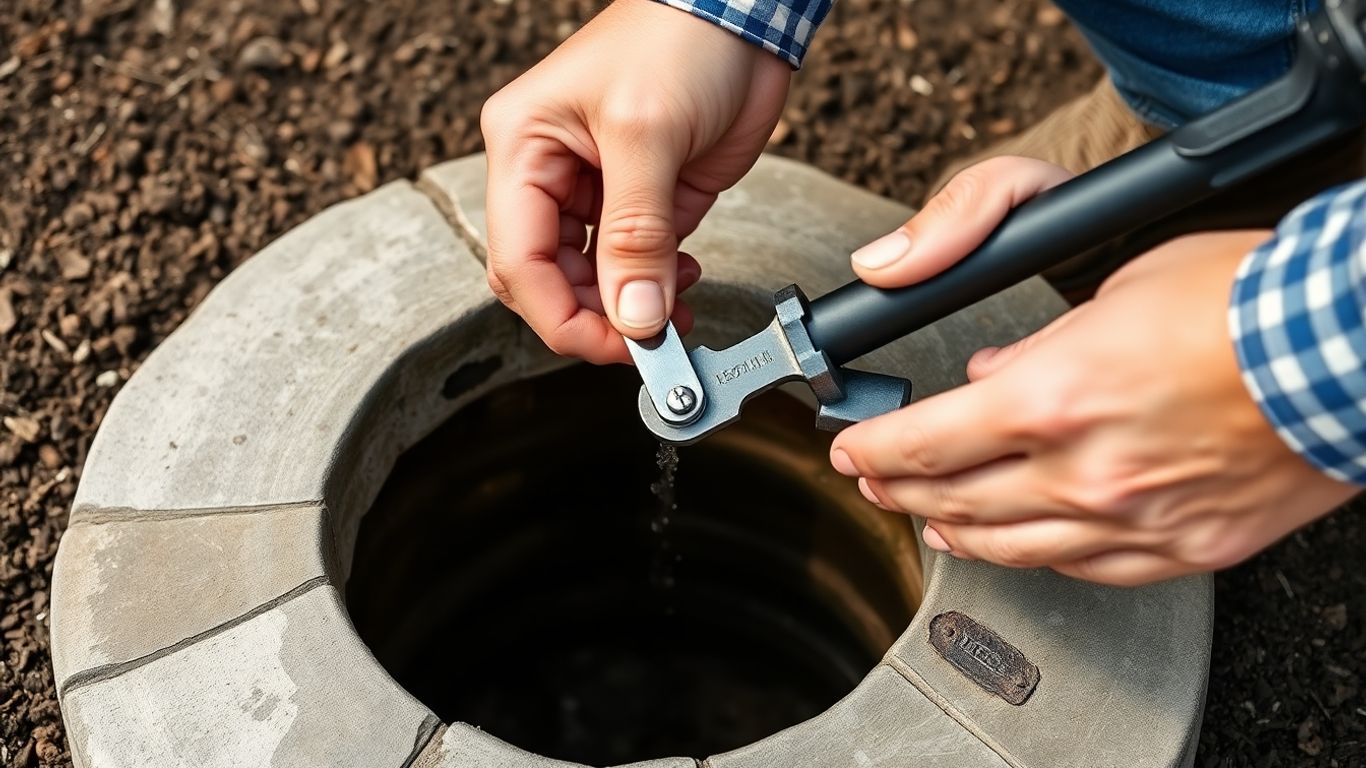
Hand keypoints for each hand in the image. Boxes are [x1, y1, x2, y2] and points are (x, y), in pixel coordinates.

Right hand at [480, 0, 790, 363]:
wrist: (743, 12)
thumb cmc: (680, 39)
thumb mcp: (649, 134)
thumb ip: (637, 234)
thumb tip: (635, 316)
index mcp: (523, 148)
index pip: (518, 261)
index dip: (561, 316)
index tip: (616, 346)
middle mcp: (549, 173)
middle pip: (547, 279)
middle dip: (595, 317)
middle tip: (649, 339)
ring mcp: (597, 190)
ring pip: (590, 279)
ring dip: (630, 307)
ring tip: (675, 313)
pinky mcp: (644, 199)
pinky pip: (636, 264)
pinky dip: (658, 286)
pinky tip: (684, 281)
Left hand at [830, 157, 1357, 585]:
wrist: (1347, 349)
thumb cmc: (1242, 303)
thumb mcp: (1111, 285)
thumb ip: (1032, 340)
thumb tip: (991, 375)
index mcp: (1052, 398)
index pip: (924, 443)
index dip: (872, 451)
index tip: (848, 450)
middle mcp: (1083, 472)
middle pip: (955, 501)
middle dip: (897, 491)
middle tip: (873, 483)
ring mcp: (1133, 519)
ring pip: (1012, 548)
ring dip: (954, 533)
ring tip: (928, 523)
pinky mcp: (1180, 548)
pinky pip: (1085, 569)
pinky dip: (1035, 557)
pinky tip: (1017, 547)